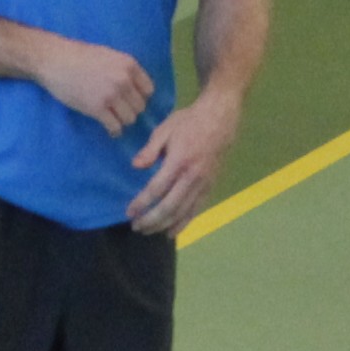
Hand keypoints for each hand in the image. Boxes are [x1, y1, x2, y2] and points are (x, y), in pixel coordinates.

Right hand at [33, 35, 153, 133]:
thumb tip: (136, 88)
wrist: (55, 60)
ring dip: (122, 120)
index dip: (140, 97)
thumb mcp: (109, 56)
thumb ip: (124, 70)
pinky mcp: (97, 109)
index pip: (149, 90)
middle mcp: (123, 80)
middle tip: (119, 110)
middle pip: (140, 106)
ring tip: (113, 118)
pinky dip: (114, 131)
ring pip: (130, 119)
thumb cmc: (79, 56)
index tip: (130, 100)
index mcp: (129, 65)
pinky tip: (110, 129)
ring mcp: (111, 95)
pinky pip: (115, 127)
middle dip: (130, 110)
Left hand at [126, 89, 240, 234]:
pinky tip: (171, 232)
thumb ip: (150, 150)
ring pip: (183, 212)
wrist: (220, 118)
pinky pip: (196, 210)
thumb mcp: (165, 128)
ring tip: (149, 231)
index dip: (141, 203)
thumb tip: (135, 166)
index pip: (156, 189)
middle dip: (151, 220)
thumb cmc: (189, 121)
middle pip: (169, 207)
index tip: (129, 212)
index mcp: (179, 161)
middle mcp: (192, 177)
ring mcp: (203, 184)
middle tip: (136, 227)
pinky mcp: (210, 187)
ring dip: (164, 225)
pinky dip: (183, 223)